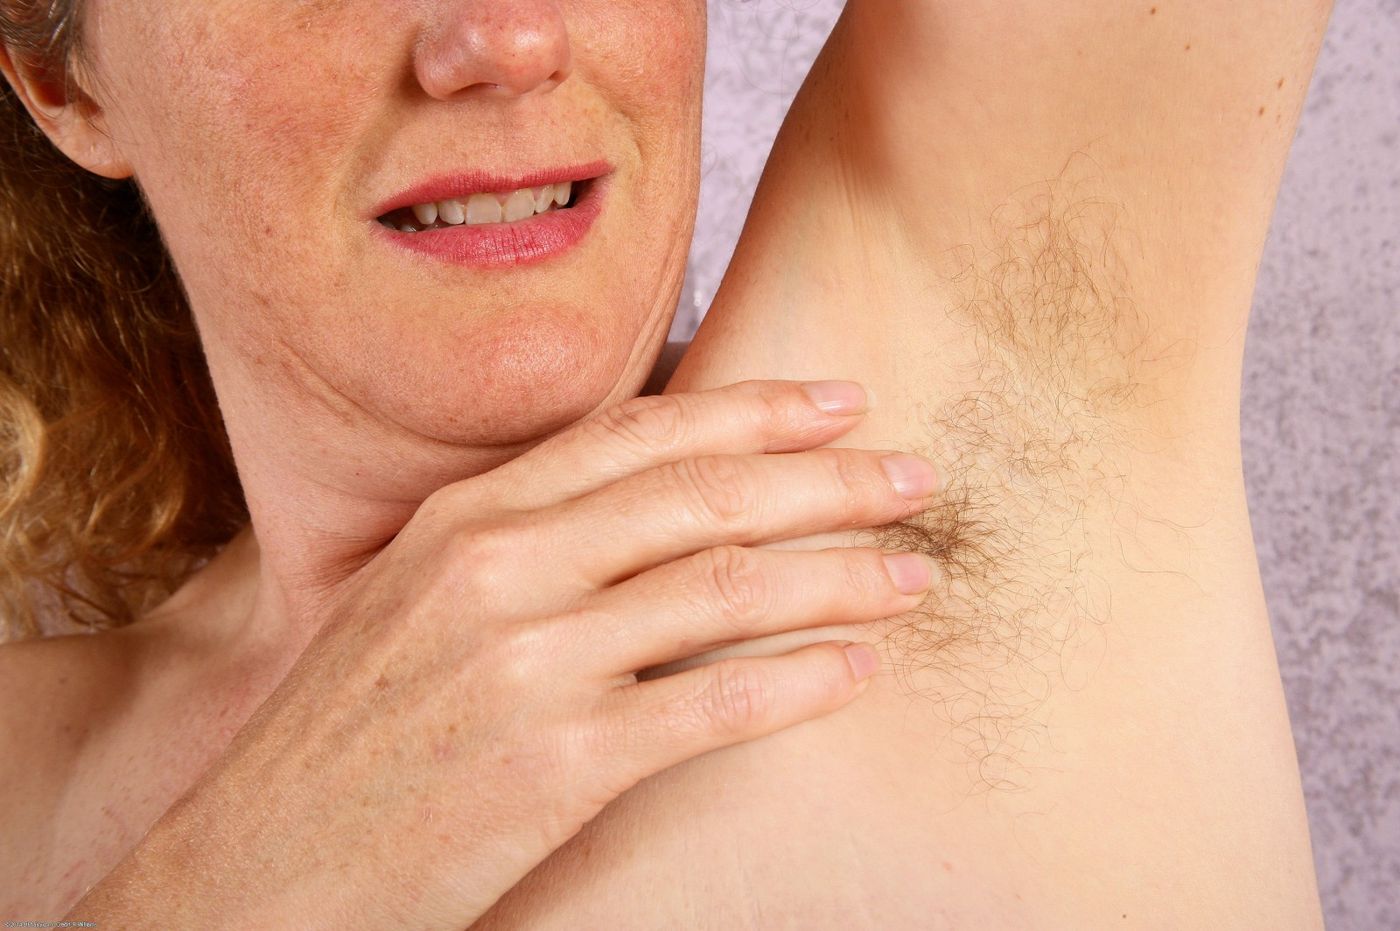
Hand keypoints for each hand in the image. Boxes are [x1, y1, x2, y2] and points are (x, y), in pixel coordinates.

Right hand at [66, 379, 941, 930]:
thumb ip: (517, 542)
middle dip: (827, 479)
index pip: (638, 434)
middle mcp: (498, 569)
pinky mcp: (555, 765)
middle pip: (702, 496)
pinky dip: (801, 683)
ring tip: (914, 572)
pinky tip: (859, 672)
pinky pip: (714, 706)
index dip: (753, 409)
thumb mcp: (411, 601)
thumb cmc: (344, 737)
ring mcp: (528, 664)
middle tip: (914, 473)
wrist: (257, 870)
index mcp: (464, 518)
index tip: (841, 400)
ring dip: (841, 575)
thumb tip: (642, 507)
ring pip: (727, 590)